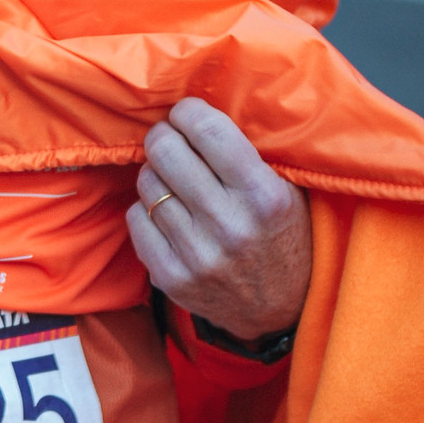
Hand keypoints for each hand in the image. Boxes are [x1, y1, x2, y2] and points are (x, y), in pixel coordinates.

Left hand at [127, 97, 311, 344]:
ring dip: (156, 173)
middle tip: (171, 139)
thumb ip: (249, 154)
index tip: (186, 113)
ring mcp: (196, 254)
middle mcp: (228, 225)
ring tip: (173, 178)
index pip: (208, 130)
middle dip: (164, 136)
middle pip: (166, 151)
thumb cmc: (284, 238)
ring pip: (147, 182)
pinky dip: (145, 207)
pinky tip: (167, 210)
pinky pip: (135, 218)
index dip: (188, 112)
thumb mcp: (288, 191)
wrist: (282, 312)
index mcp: (263, 196)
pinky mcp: (170, 276)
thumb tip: (198, 109)